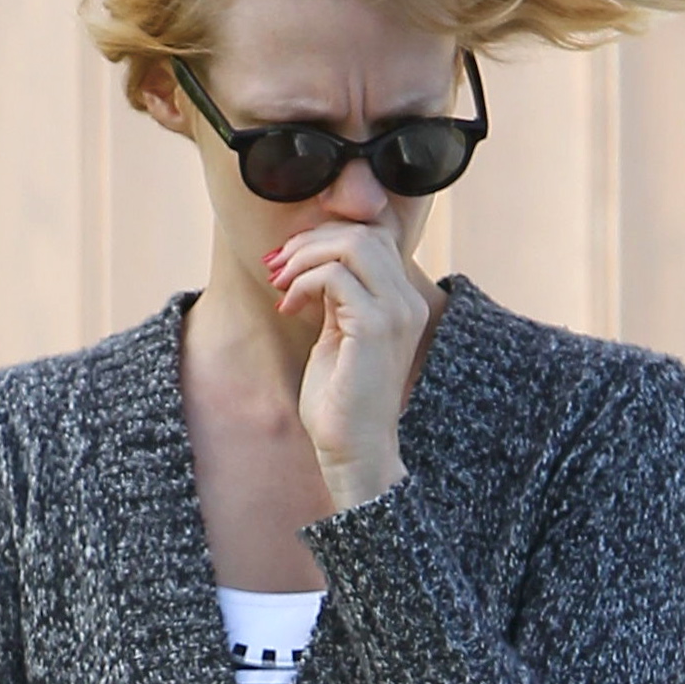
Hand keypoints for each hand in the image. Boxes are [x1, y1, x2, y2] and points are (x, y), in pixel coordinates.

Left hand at [269, 219, 429, 507]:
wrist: (353, 452)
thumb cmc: (340, 401)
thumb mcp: (338, 334)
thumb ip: (337, 295)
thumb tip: (312, 257)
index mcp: (403, 301)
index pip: (372, 236)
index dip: (326, 236)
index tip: (289, 260)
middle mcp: (408, 301)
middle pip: (361, 232)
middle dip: (310, 241)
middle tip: (276, 267)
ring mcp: (396, 312)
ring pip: (350, 245)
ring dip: (304, 257)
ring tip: (280, 283)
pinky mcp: (375, 327)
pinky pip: (335, 276)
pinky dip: (303, 283)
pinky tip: (288, 306)